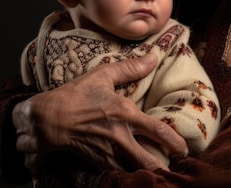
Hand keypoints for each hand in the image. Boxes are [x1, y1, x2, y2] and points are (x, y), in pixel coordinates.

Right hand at [12, 53, 188, 172]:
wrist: (45, 118)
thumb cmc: (75, 95)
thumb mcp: (102, 76)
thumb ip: (130, 68)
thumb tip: (154, 56)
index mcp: (125, 114)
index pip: (157, 130)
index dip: (174, 141)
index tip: (185, 148)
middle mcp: (119, 137)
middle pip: (149, 161)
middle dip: (164, 168)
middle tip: (175, 168)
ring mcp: (108, 152)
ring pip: (134, 171)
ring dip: (146, 172)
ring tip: (158, 173)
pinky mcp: (97, 162)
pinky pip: (118, 173)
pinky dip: (128, 174)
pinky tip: (134, 173)